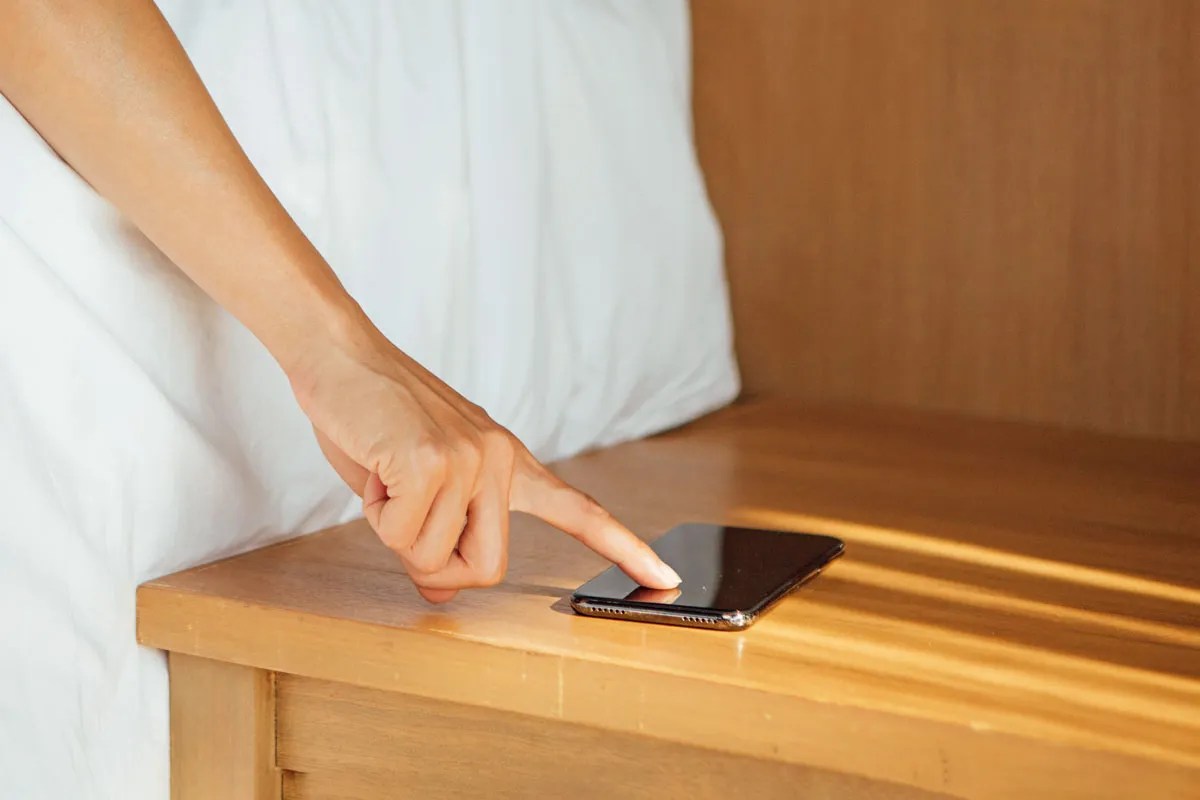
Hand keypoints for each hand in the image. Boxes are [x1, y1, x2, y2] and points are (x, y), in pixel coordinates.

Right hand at [288, 321, 681, 603]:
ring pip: (433, 557)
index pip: (578, 510)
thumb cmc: (375, 417)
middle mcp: (501, 460)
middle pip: (487, 569)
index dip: (623, 548)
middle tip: (402, 524)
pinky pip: (400, 533)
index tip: (666, 578)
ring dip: (393, 531)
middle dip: (436, 568)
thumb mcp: (419, 482)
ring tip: (384, 476)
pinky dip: (374, 512)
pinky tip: (373, 466)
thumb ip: (442, 532)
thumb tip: (443, 593)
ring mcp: (471, 459)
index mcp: (508, 462)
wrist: (339, 353)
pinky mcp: (432, 461)